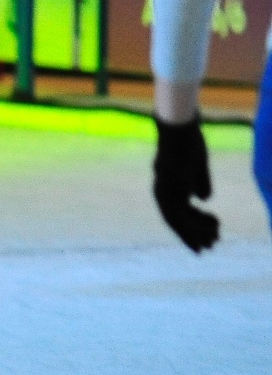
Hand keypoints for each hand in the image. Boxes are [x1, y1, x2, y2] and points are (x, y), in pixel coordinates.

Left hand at [153, 116, 218, 251]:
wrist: (180, 129)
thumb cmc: (189, 144)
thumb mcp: (198, 166)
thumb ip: (200, 183)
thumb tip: (204, 199)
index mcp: (166, 186)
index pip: (176, 211)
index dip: (192, 224)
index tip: (208, 232)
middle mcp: (161, 192)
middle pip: (175, 221)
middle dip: (193, 234)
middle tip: (211, 245)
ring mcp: (164, 192)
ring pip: (178, 222)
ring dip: (196, 234)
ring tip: (213, 242)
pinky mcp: (170, 191)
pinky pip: (181, 217)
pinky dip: (194, 226)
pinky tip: (209, 231)